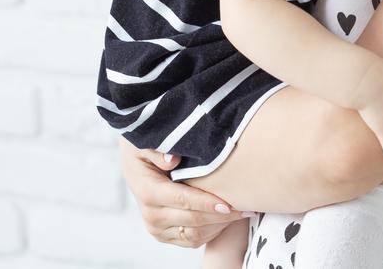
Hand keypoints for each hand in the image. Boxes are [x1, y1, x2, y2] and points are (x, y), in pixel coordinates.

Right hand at [118, 139, 245, 247]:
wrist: (134, 162)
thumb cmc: (143, 147)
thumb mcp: (144, 141)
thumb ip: (158, 150)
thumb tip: (172, 160)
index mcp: (148, 192)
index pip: (183, 199)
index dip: (207, 203)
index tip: (229, 203)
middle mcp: (151, 215)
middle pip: (193, 220)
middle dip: (221, 216)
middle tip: (247, 208)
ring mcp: (157, 228)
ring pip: (195, 235)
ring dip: (220, 226)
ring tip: (242, 213)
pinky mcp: (164, 234)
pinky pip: (192, 240)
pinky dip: (212, 232)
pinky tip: (227, 218)